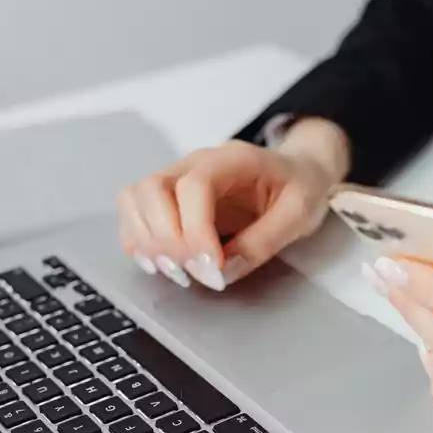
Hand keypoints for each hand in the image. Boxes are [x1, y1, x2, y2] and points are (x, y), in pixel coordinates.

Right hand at [115, 118, 349, 289]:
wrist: (298, 174)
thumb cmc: (299, 189)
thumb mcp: (299, 215)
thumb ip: (264, 242)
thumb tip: (224, 272)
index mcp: (233, 159)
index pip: (194, 185)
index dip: (196, 230)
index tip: (211, 268)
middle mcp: (195, 163)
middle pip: (151, 188)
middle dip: (166, 239)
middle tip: (193, 274)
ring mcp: (176, 178)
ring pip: (133, 198)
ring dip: (146, 241)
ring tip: (177, 273)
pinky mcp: (168, 200)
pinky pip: (134, 214)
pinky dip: (138, 242)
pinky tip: (163, 265)